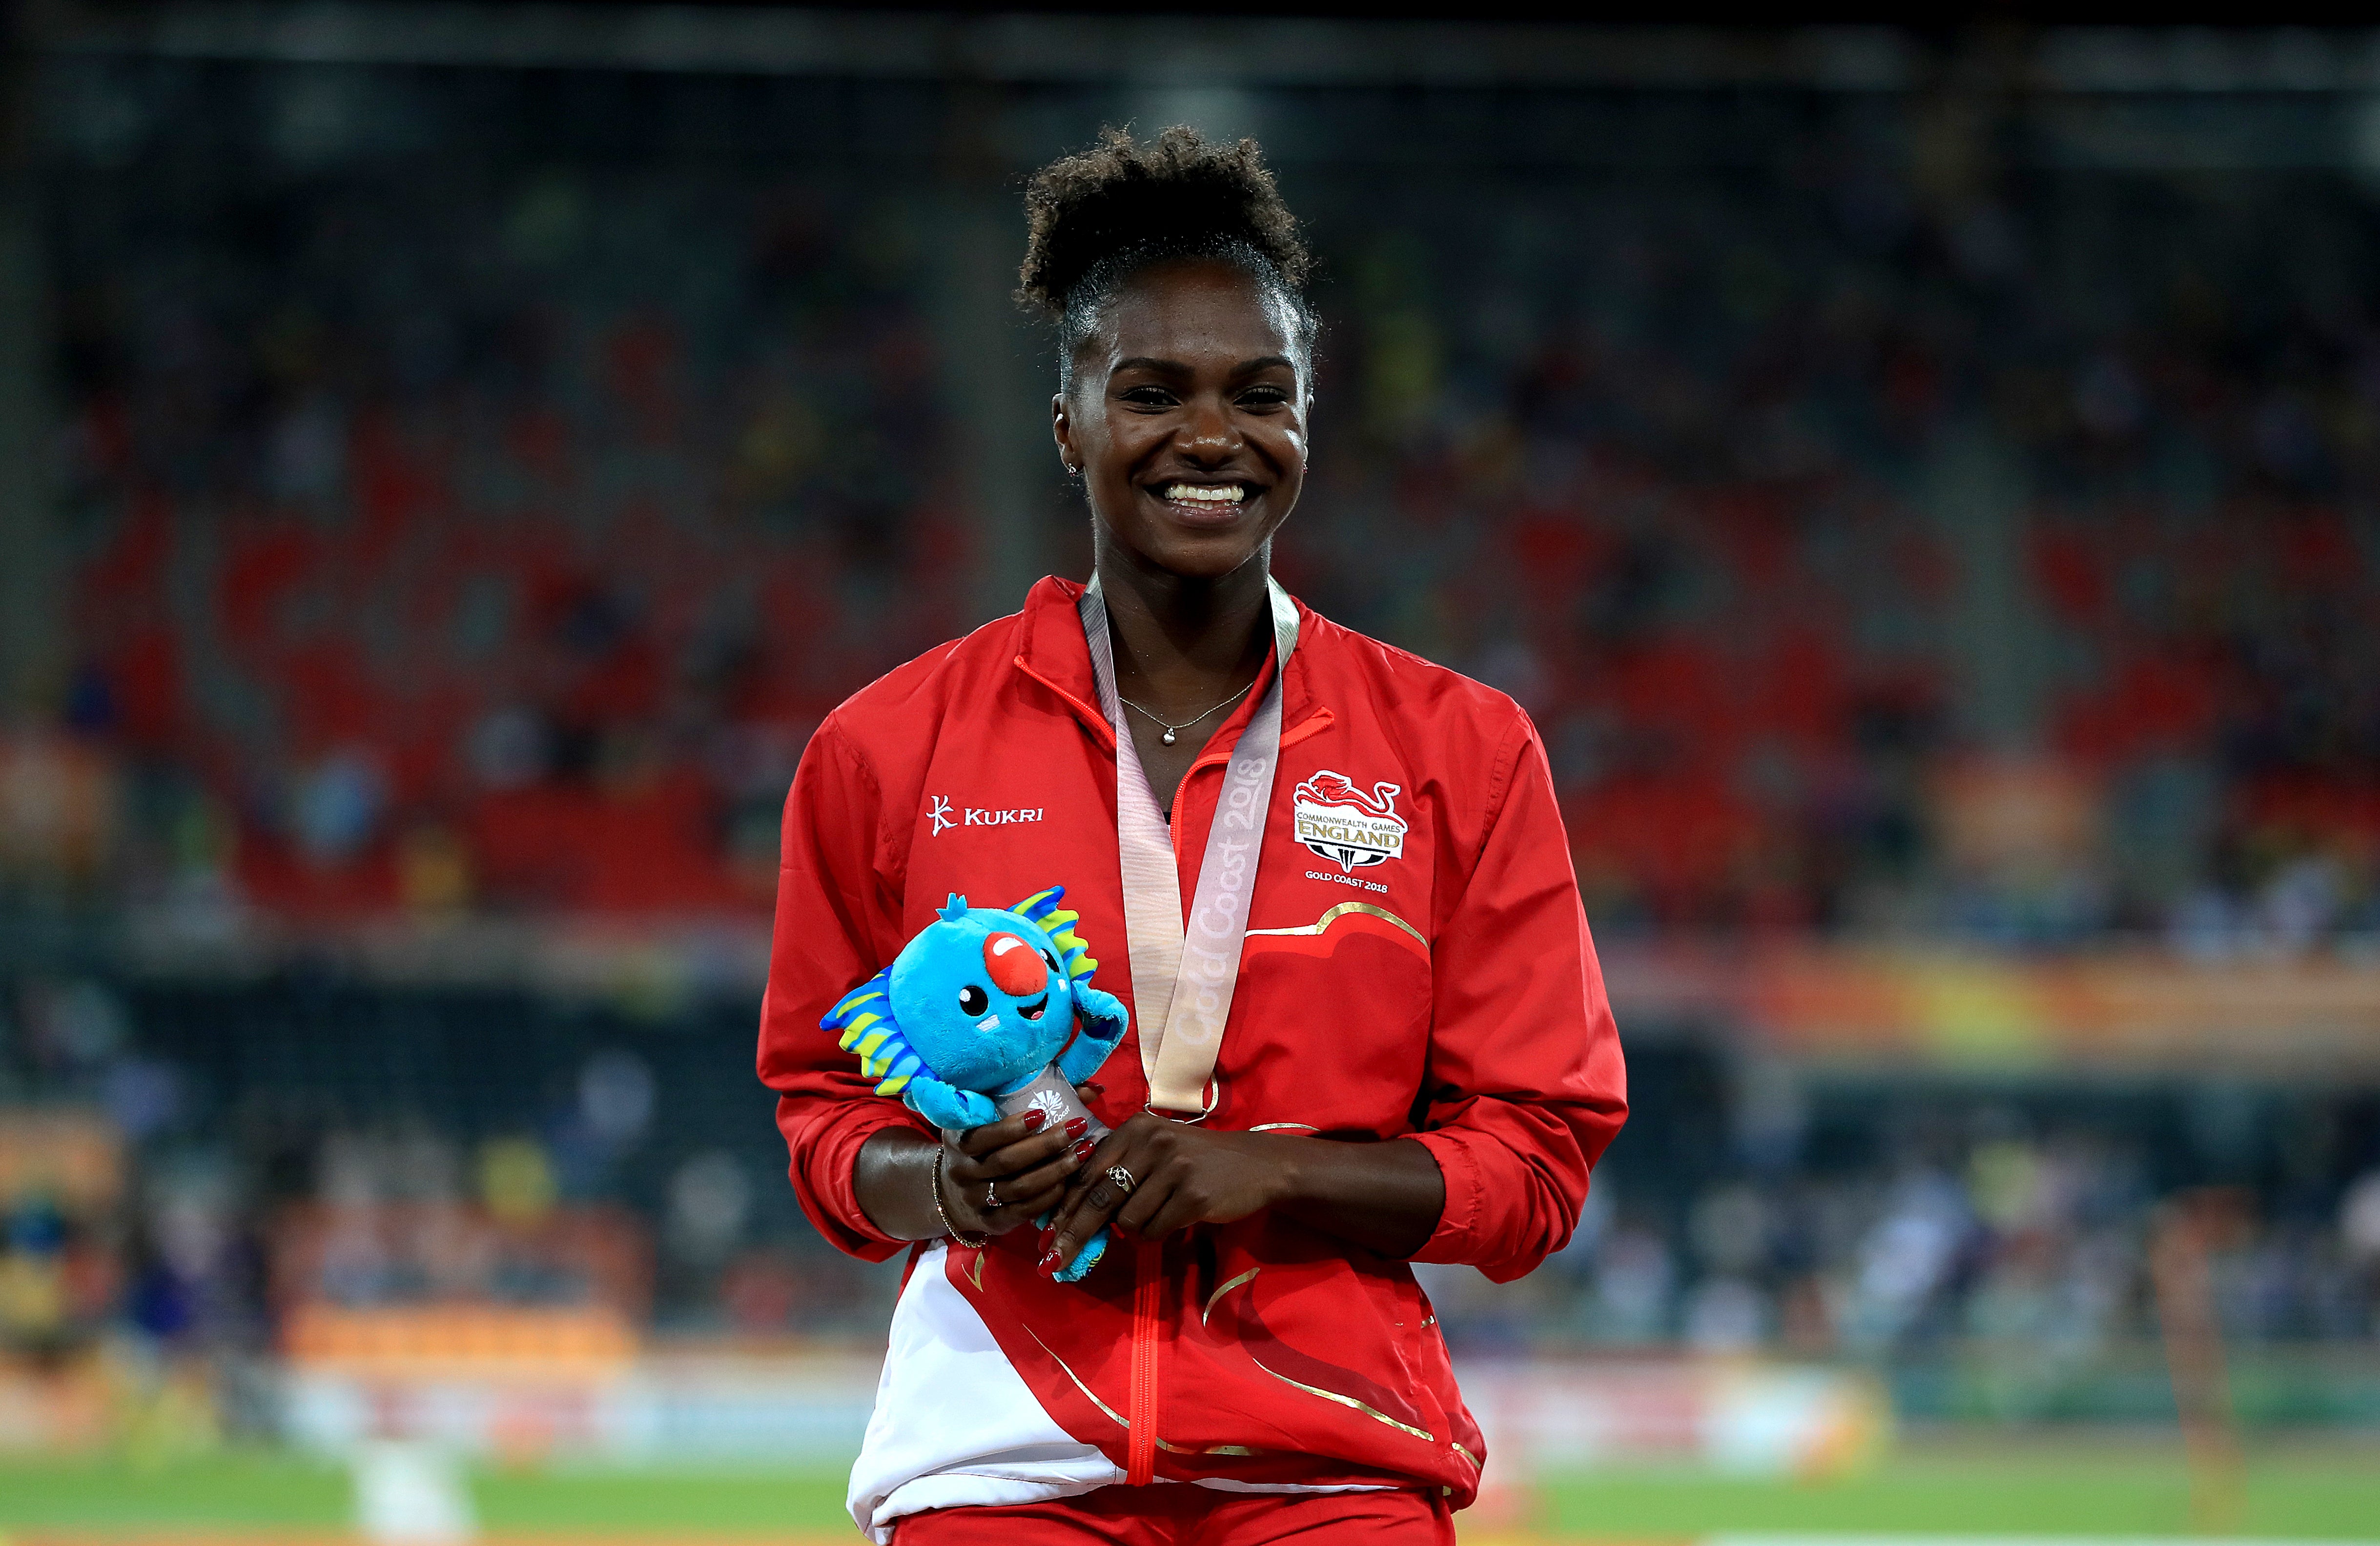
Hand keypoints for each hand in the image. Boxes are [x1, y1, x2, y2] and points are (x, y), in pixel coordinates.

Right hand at [938, 1108, 1097, 1238]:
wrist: (952, 1192)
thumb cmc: (984, 1144)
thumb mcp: (990, 1118)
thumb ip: (1031, 1097)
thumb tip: (1091, 1089)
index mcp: (959, 1140)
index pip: (983, 1136)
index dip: (1011, 1127)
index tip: (1042, 1113)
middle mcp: (963, 1171)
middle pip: (1007, 1161)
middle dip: (1046, 1145)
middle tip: (1076, 1128)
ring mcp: (976, 1200)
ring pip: (1020, 1188)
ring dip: (1055, 1170)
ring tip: (1082, 1153)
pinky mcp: (991, 1223)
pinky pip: (1024, 1212)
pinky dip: (1049, 1197)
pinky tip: (1068, 1182)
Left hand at [1043, 1116, 1291, 1270]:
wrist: (1255, 1165)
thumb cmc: (1197, 1161)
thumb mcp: (1155, 1152)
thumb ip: (1118, 1172)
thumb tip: (1072, 1215)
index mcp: (1135, 1129)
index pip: (1087, 1174)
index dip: (1063, 1209)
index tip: (1045, 1237)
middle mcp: (1151, 1143)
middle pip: (1098, 1199)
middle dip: (1073, 1235)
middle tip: (1053, 1262)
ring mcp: (1173, 1168)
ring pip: (1128, 1221)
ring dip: (1136, 1230)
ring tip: (1160, 1214)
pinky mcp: (1193, 1195)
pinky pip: (1155, 1231)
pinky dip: (1158, 1233)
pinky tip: (1177, 1217)